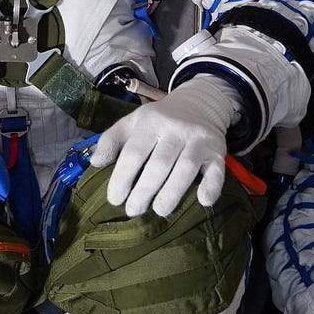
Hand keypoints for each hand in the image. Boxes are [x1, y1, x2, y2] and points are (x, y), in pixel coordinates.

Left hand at [90, 75, 240, 217]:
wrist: (199, 103)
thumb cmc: (159, 119)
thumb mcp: (132, 121)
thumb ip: (111, 140)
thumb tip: (95, 163)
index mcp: (150, 122)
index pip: (133, 153)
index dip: (122, 178)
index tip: (115, 200)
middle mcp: (175, 129)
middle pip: (158, 164)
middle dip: (144, 191)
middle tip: (133, 211)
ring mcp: (198, 139)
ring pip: (185, 169)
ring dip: (171, 193)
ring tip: (159, 211)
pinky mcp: (217, 150)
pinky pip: (217, 170)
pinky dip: (212, 186)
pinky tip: (203, 202)